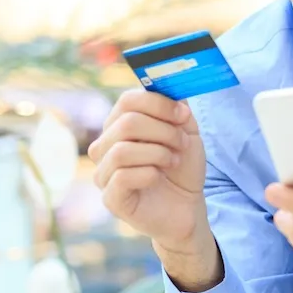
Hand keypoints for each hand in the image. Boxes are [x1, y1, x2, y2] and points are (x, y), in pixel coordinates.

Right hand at [88, 89, 209, 254]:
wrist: (188, 207)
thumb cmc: (182, 168)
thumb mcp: (187, 132)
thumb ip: (178, 108)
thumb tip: (170, 85)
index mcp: (120, 126)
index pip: (127, 100)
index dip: (158, 104)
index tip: (184, 115)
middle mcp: (105, 147)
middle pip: (126, 123)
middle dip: (164, 131)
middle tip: (182, 143)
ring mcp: (104, 173)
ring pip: (122, 150)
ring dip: (158, 153)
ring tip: (174, 160)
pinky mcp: (110, 198)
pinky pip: (122, 177)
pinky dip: (148, 173)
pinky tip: (158, 177)